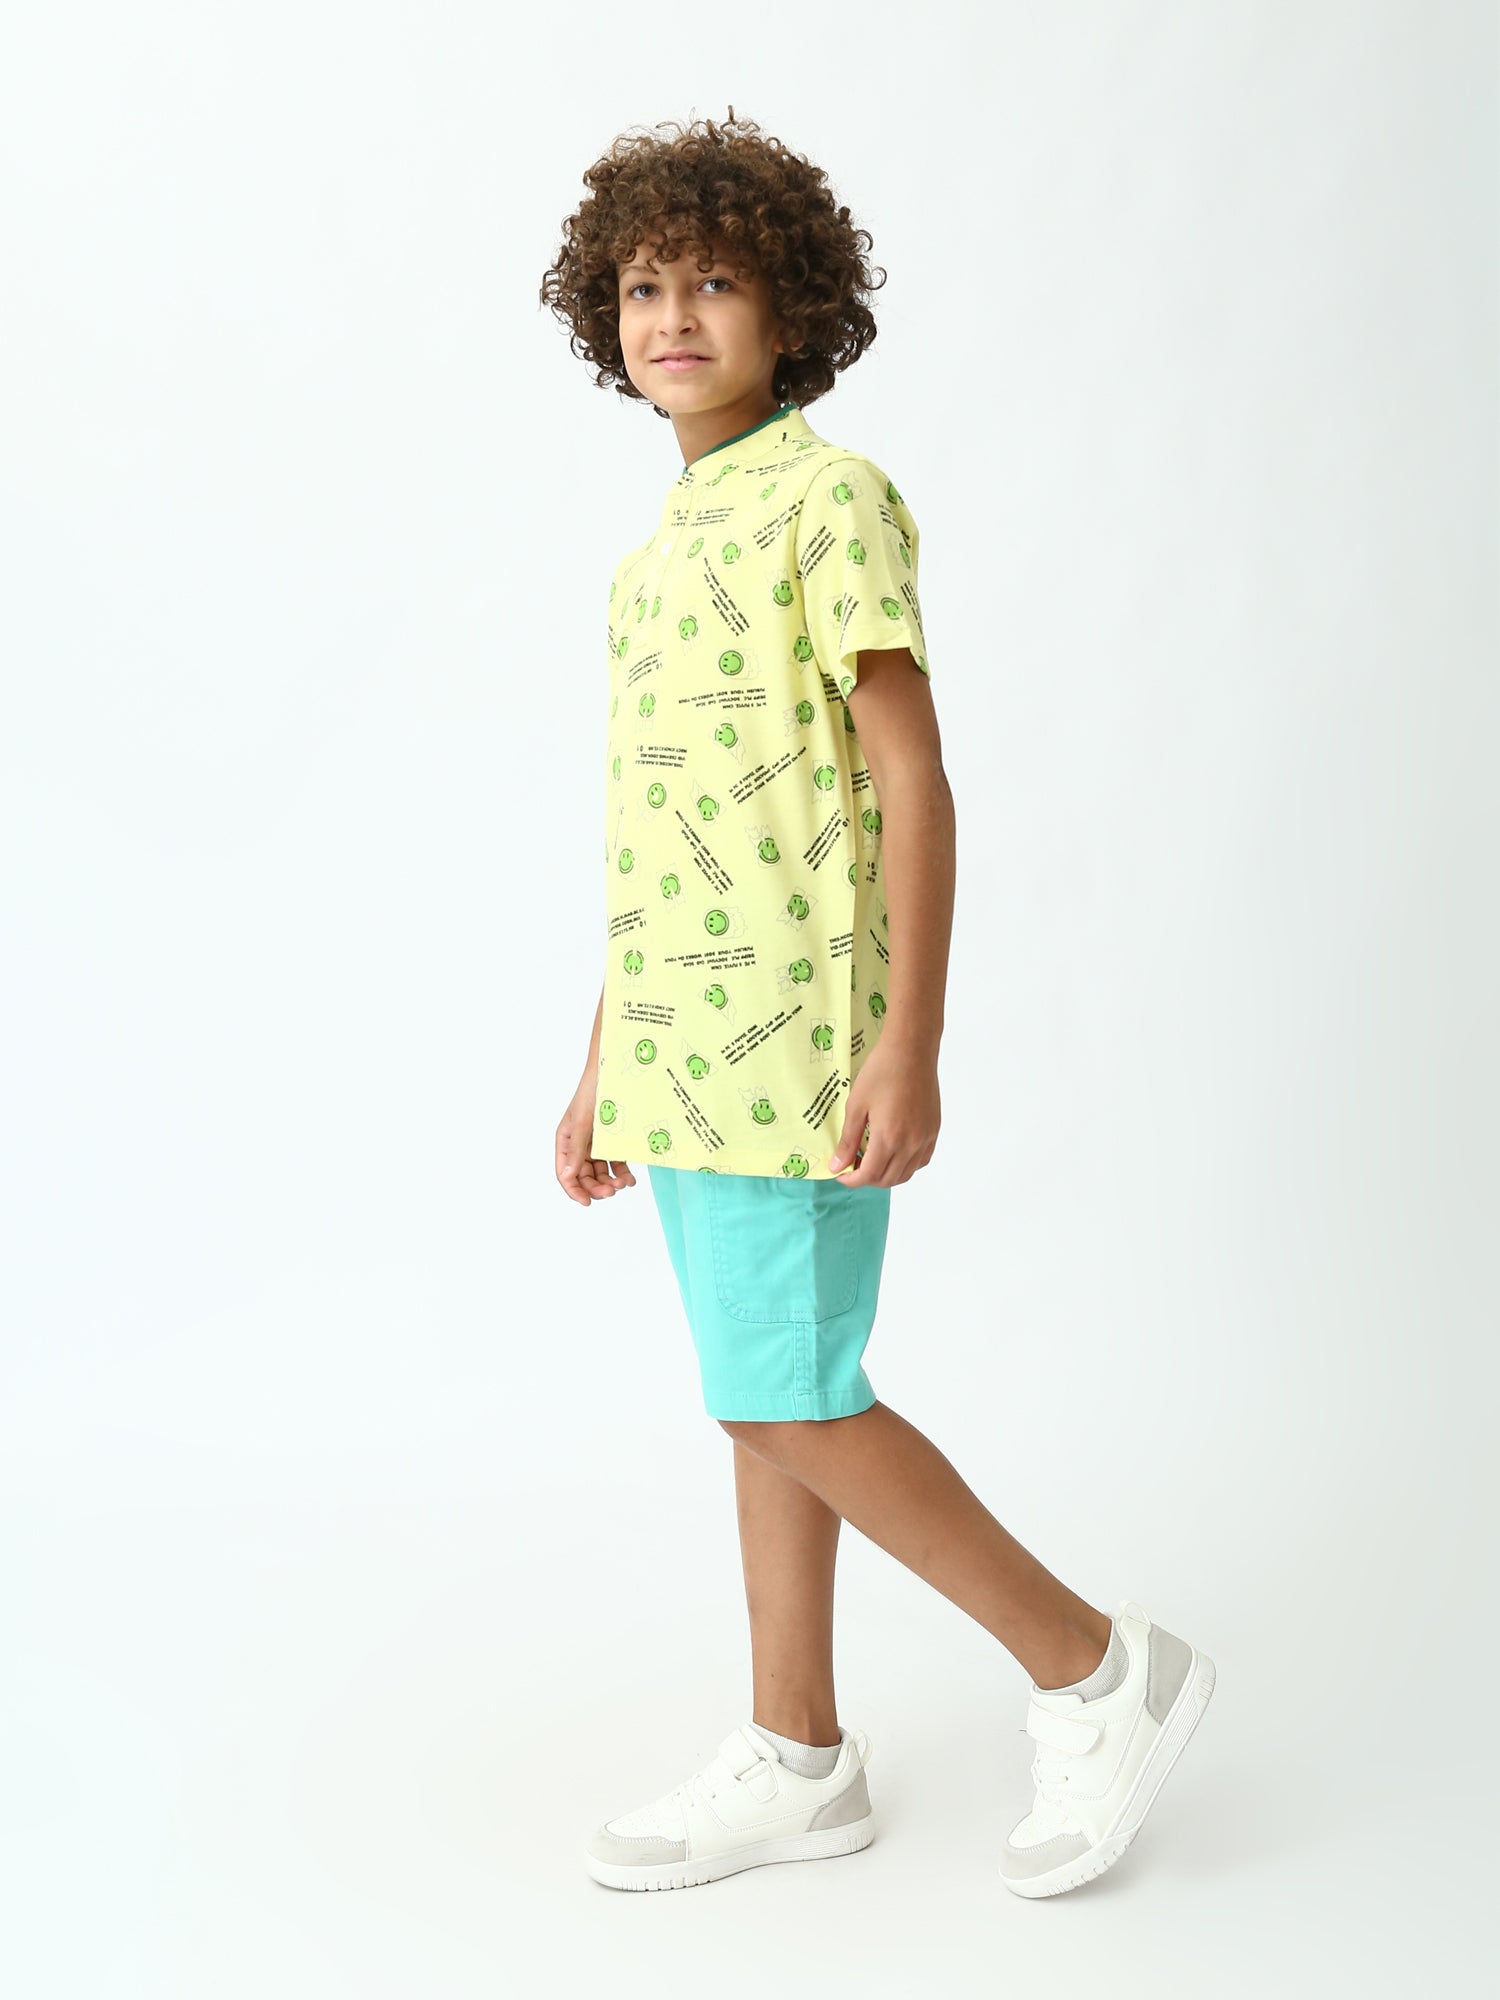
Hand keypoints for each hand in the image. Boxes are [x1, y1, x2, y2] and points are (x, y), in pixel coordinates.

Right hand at [555, 1075, 637, 1205]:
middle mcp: (579, 1145)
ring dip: (610, 1183)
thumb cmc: (594, 1090)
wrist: (616, 1070)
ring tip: (623, 1184)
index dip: (574, 1190)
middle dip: (596, 1188)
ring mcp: (596, 1144)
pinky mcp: (613, 1141)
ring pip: (600, 1173)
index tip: (587, 1202)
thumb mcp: (584, 1122)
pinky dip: (621, 1174)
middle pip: (583, 1176)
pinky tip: (630, 1179)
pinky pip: (615, 1164)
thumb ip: (577, 1151)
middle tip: (611, 1192)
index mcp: (566, 1140)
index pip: (565, 1173)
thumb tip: (567, 1176)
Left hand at [827, 1040, 939, 1187]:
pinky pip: (921, 1160)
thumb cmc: (882, 1071)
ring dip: (886, 1174)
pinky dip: (905, 1165)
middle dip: (867, 1178)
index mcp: (888, 1137)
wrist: (911, 1050)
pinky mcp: (933, 1130)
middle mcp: (910, 1143)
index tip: (839, 1173)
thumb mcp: (856, 1105)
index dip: (851, 1179)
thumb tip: (837, 1165)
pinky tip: (893, 1152)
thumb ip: (847, 1140)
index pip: (869, 1175)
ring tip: (871, 1158)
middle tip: (852, 1165)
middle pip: (887, 1179)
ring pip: (905, 1174)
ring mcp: (925, 1138)